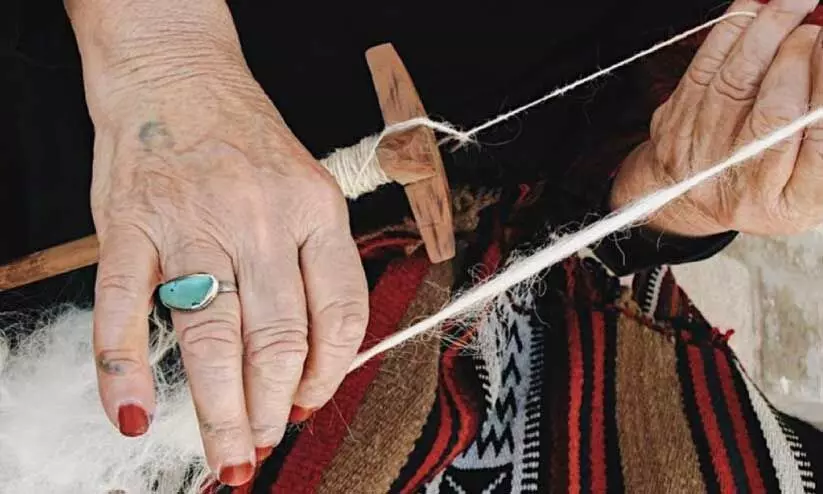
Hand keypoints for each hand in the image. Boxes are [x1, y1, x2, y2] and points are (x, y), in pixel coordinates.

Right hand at [66, 0, 367, 485]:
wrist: (177, 72)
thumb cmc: (247, 141)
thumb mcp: (307, 188)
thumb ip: (313, 264)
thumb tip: (314, 356)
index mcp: (316, 210)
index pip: (341, 312)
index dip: (331, 372)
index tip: (312, 402)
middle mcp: (259, 219)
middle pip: (278, 337)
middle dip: (274, 408)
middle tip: (263, 446)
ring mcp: (191, 223)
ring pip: (211, 335)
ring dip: (219, 408)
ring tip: (228, 454)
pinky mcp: (129, 225)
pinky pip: (122, 306)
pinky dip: (123, 368)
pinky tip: (130, 414)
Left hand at [611, 0, 822, 236]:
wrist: (692, 195)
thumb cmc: (768, 178)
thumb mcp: (809, 172)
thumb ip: (821, 122)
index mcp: (791, 201)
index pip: (818, 138)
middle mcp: (744, 182)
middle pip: (776, 113)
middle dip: (800, 58)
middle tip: (816, 27)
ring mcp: (703, 155)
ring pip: (736, 83)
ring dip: (768, 33)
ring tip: (795, 3)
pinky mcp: (676, 126)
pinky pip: (704, 68)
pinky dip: (732, 33)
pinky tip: (756, 10)